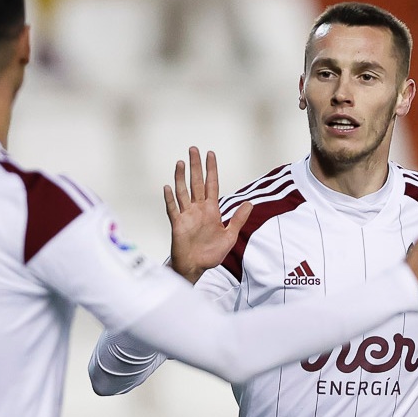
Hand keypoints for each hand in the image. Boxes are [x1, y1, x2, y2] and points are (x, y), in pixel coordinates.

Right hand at [163, 147, 251, 283]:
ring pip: (183, 192)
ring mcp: (186, 215)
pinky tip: (167, 187)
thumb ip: (238, 219)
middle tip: (193, 149)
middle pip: (196, 183)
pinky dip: (170, 199)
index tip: (210, 154)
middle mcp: (198, 209)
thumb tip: (250, 203)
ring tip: (181, 162)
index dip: (211, 169)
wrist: (196, 267)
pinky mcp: (177, 224)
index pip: (211, 184)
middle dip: (195, 166)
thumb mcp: (230, 236)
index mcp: (211, 210)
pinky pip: (173, 209)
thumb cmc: (211, 253)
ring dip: (181, 178)